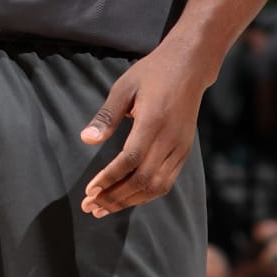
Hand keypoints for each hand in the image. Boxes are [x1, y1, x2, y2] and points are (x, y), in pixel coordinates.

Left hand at [79, 37, 210, 218]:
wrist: (190, 67)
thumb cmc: (152, 73)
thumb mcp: (123, 87)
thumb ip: (106, 116)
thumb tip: (86, 140)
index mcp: (153, 122)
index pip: (130, 160)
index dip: (109, 178)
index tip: (89, 190)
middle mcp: (170, 139)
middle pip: (143, 180)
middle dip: (115, 197)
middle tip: (90, 207)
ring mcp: (180, 147)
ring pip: (157, 186)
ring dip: (129, 201)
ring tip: (104, 208)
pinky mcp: (184, 151)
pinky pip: (166, 181)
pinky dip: (146, 195)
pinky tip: (127, 198)